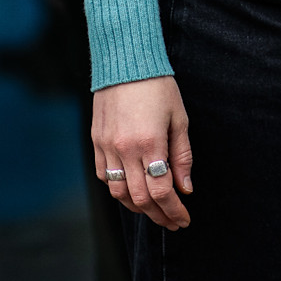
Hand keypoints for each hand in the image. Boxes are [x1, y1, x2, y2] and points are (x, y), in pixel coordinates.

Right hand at [92, 76, 192, 229]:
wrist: (125, 60)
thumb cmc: (157, 85)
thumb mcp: (178, 118)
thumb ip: (182, 156)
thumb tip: (185, 188)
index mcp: (149, 143)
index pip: (161, 191)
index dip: (174, 211)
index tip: (184, 219)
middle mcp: (124, 149)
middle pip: (140, 199)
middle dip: (159, 215)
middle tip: (172, 221)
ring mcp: (106, 146)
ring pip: (119, 193)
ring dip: (138, 207)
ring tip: (154, 210)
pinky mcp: (96, 141)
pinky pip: (104, 176)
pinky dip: (118, 189)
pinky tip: (132, 189)